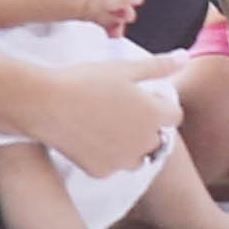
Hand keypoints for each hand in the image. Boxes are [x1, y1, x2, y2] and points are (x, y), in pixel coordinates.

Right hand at [25, 51, 177, 179]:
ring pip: (138, 157)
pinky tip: (89, 138)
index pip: (174, 115)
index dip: (159, 104)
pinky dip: (106, 157)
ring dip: (130, 146)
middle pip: (157, 138)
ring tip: (105, 125)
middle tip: (118, 110)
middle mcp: (144, 142)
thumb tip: (185, 57)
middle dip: (146, 126)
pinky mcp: (101, 172)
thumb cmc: (84, 81)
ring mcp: (123, 160)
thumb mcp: (124, 68)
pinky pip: (113, 166)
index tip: (139, 96)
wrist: (43, 103)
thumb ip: (158, 66)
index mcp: (154, 115)